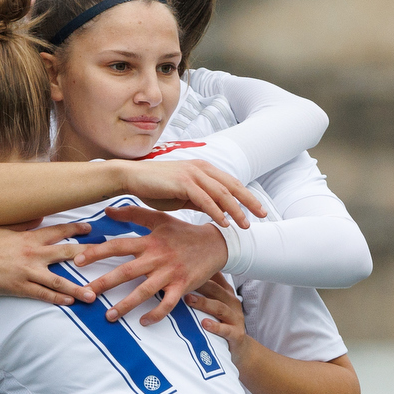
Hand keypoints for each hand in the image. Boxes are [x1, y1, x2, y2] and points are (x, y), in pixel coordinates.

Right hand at [0, 222, 96, 304]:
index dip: (76, 229)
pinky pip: (43, 294)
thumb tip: (40, 216)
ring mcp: (27, 272)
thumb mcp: (2, 228)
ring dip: (78, 288)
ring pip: (59, 280)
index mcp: (28, 237)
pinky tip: (70, 303)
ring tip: (94, 295)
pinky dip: (57, 299)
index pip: (58, 231)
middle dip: (88, 255)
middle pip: (66, 252)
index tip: (90, 229)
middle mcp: (32, 253)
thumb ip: (23, 224)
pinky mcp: (20, 287)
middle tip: (105, 257)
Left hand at [73, 205, 228, 324]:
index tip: (77, 261)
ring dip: (125, 305)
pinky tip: (143, 322)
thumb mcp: (160, 219)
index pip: (118, 246)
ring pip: (144, 292)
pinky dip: (156, 314)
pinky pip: (168, 304)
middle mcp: (157, 257)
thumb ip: (134, 214)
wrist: (217, 244)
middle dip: (103, 283)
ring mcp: (170, 273)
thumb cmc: (184, 233)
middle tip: (84, 294)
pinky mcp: (183, 286)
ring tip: (108, 316)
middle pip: (126, 272)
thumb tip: (107, 210)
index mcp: (149, 242)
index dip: (97, 252)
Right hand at [115, 158, 265, 227]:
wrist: (130, 177)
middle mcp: (201, 168)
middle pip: (232, 186)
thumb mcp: (181, 194)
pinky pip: (205, 199)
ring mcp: (193, 174)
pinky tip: (224, 223)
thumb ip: (198, 199)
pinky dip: (216, 212)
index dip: (246, 196)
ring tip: (245, 225)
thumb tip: (215, 210)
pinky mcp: (183, 182)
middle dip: (249, 201)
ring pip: (222, 194)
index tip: (258, 209)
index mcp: (202, 169)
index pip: (231, 183)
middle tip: (263, 215)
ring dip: (236, 210)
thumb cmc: (153, 186)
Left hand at [185, 274, 253, 364]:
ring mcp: (236, 318)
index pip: (215, 278)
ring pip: (219, 308)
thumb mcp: (216, 303)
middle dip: (200, 285)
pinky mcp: (236, 334)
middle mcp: (232, 303)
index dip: (202, 271)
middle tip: (181, 282)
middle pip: (216, 290)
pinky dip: (215, 327)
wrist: (240, 347)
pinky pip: (226, 330)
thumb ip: (204, 290)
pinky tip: (204, 324)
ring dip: (204, 303)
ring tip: (188, 300)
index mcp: (227, 293)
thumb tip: (181, 277)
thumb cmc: (223, 321)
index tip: (185, 265)